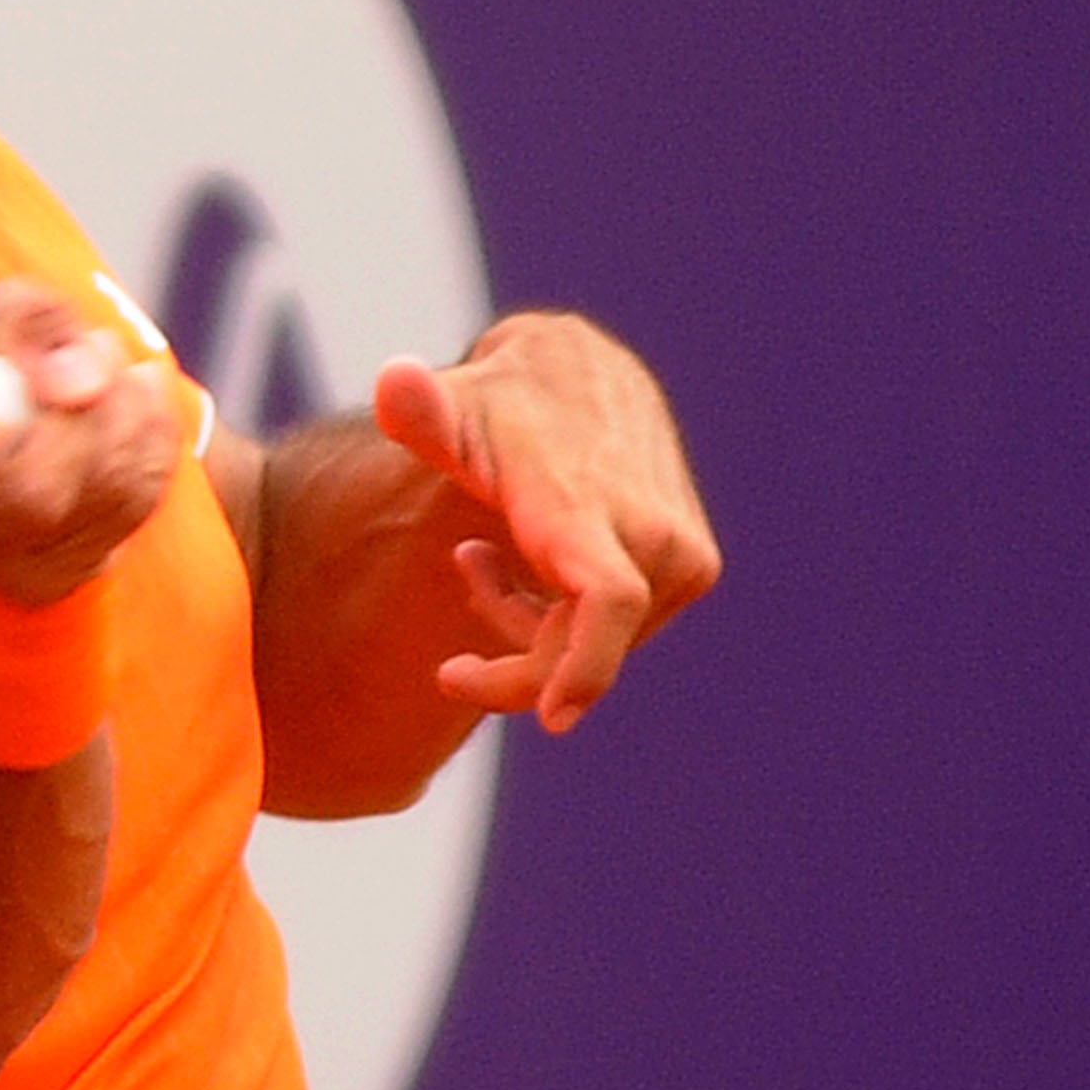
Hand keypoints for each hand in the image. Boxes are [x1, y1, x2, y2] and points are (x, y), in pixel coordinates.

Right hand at [0, 281, 176, 606]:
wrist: (27, 428)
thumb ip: (24, 320)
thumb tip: (77, 380)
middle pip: (29, 496)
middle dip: (80, 416)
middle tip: (98, 353)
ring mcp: (7, 566)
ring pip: (94, 499)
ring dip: (126, 415)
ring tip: (118, 365)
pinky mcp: (68, 571)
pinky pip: (135, 504)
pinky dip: (152, 438)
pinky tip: (140, 398)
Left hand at [371, 311, 718, 732]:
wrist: (581, 371)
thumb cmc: (500, 403)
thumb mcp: (452, 406)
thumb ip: (421, 408)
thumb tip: (395, 382)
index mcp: (586, 506)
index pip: (607, 599)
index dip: (586, 667)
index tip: (554, 718)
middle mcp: (649, 531)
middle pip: (582, 650)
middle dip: (516, 674)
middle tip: (452, 673)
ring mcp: (681, 552)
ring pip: (600, 645)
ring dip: (533, 629)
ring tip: (478, 560)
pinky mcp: (694, 565)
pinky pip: (623, 628)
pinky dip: (571, 620)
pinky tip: (526, 563)